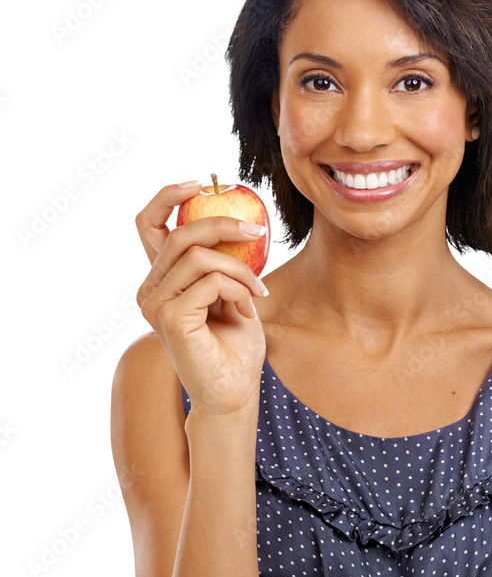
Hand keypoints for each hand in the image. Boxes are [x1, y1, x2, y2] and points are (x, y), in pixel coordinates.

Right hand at [134, 181, 267, 416]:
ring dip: (239, 269)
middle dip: (224, 225)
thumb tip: (238, 222)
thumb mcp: (231, 293)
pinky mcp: (170, 318)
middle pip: (180, 234)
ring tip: (256, 291)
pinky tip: (247, 309)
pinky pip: (210, 281)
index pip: (148, 224)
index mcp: (160, 280)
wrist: (234, 392)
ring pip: (200, 257)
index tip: (199, 184)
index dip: (168, 197)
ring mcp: (155, 304)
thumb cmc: (235, 346)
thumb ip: (222, 262)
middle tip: (259, 232)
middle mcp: (150, 290)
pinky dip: (237, 288)